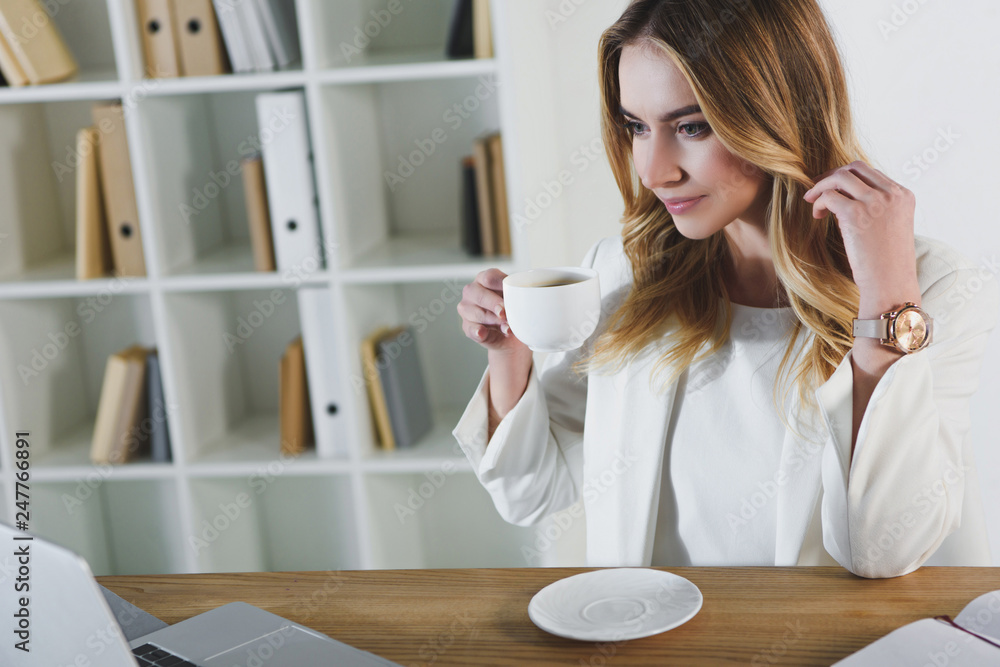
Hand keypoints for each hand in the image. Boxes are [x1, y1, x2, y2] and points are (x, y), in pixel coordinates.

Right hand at [458, 269, 529, 353]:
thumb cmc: (514, 310)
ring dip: (493, 321)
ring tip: (507, 328)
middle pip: (481, 295)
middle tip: (506, 313)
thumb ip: (517, 295)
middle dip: (495, 305)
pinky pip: (471, 329)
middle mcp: (472, 291)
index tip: (513, 296)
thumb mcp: (518, 299)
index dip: (501, 286)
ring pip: (477, 313)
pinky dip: (478, 332)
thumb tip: (522, 297)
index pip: (489, 278)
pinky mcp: (466, 326)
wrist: (512, 335)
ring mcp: (466, 309)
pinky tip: (483, 332)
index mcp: (484, 279)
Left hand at [803, 160, 917, 296]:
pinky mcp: (856, 213)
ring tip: (811, 200)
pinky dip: (818, 202)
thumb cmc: (886, 262)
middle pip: (855, 168)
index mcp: (903, 195)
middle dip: (832, 175)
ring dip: (821, 186)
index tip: (833, 188)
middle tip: (816, 189)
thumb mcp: (889, 226)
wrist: (890, 283)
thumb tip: (842, 196)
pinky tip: (817, 216)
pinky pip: (829, 196)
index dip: (848, 178)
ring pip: (840, 177)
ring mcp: (875, 202)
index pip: (871, 173)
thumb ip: (875, 207)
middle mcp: (891, 194)